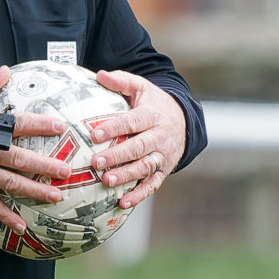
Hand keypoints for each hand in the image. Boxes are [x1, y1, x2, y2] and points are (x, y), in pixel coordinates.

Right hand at [0, 66, 67, 234]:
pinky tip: (22, 225)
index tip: (60, 127)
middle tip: (65, 171)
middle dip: (45, 166)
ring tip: (55, 196)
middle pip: (20, 159)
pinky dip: (6, 216)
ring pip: (11, 183)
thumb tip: (5, 70)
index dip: (40, 125)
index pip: (18, 124)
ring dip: (34, 191)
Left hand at [90, 71, 187, 206]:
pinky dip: (138, 195)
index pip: (132, 121)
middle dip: (118, 156)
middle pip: (138, 147)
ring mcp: (162, 155)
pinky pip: (152, 185)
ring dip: (126, 176)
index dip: (114, 128)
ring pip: (145, 168)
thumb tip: (99, 75)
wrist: (183, 120)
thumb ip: (121, 81)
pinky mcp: (163, 170)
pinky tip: (122, 203)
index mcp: (152, 115)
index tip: (94, 133)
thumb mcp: (141, 87)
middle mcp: (159, 136)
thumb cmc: (152, 103)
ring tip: (106, 181)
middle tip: (96, 162)